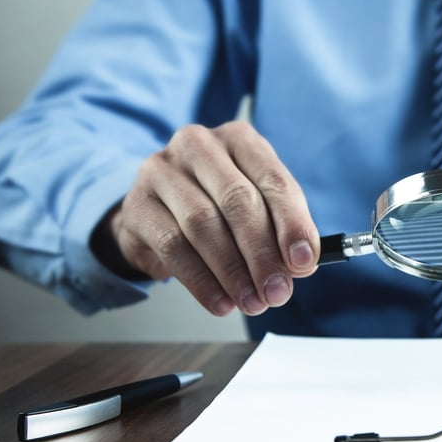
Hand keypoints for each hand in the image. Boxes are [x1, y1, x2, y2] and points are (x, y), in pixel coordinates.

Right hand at [101, 121, 319, 315]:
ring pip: (203, 224)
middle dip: (262, 253)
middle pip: (237, 200)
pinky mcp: (137, 204)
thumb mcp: (257, 208)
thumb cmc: (217, 207)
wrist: (158, 214)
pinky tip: (221, 302)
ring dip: (233, 271)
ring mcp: (161, 170)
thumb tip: (303, 263)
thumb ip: (281, 230)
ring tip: (252, 302)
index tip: (304, 261)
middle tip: (277, 291)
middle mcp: (198, 144)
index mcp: (239, 139)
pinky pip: (173, 246)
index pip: (273, 179)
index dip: (292, 223)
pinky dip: (201, 280)